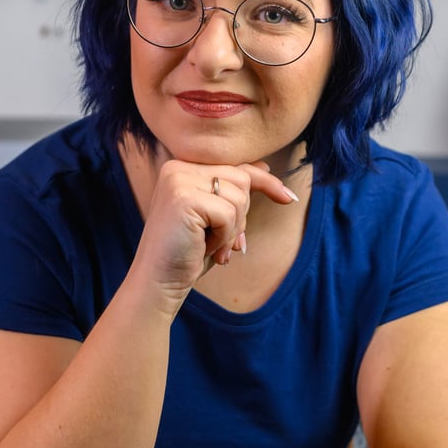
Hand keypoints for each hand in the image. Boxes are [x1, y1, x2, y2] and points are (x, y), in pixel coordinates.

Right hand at [127, 159, 297, 314]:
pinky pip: (228, 213)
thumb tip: (264, 165)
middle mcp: (178, 167)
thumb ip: (234, 191)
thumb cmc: (188, 253)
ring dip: (232, 229)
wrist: (158, 282)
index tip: (288, 199)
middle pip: (242, 179)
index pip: (236, 167)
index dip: (265, 181)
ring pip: (239, 196)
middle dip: (241, 216)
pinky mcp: (183, 198)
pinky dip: (223, 236)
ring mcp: (179, 180)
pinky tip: (204, 247)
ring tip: (210, 245)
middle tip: (220, 241)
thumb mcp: (217, 218)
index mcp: (183, 167)